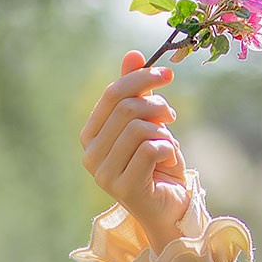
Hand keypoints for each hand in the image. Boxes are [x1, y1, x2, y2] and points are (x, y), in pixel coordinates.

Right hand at [79, 51, 188, 250]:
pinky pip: (150, 150)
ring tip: (168, 145)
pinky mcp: (124, 187)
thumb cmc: (159, 165)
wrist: (171, 208)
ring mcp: (104, 173)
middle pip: (126, 108)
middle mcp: (90, 154)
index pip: (112, 94)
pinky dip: (167, 150)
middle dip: (156, 106)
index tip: (167, 75)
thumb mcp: (150, 123)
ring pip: (139, 128)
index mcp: (91, 135)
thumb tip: (134, 54)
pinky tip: (168, 161)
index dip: (141, 79)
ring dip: (163, 132)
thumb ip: (137, 92)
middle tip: (171, 116)